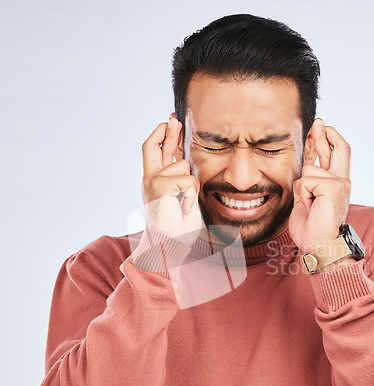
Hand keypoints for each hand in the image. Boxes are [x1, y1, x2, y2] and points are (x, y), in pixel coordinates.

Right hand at [141, 116, 203, 245]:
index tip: (173, 124)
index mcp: (154, 182)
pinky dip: (191, 195)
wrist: (168, 247)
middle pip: (152, 144)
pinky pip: (188, 179)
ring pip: (183, 165)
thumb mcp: (182, 198)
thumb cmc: (178, 229)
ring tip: (186, 204)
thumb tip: (187, 161)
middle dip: (166, 130)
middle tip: (174, 119)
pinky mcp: (158, 185)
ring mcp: (152, 181)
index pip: (158, 152)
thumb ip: (182, 180)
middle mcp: (149, 179)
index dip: (164, 137)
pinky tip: (185, 209)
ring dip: (192, 184)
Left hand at [288, 118, 350, 254]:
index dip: (323, 141)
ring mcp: (340, 182)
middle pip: (338, 148)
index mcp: (335, 184)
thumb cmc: (312, 229)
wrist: (320, 246)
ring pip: (309, 168)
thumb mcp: (306, 199)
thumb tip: (305, 164)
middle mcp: (342, 181)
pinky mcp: (334, 186)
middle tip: (318, 121)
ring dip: (302, 188)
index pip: (332, 155)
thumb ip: (308, 182)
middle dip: (324, 134)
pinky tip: (311, 206)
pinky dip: (303, 194)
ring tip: (309, 205)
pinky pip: (307, 180)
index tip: (316, 129)